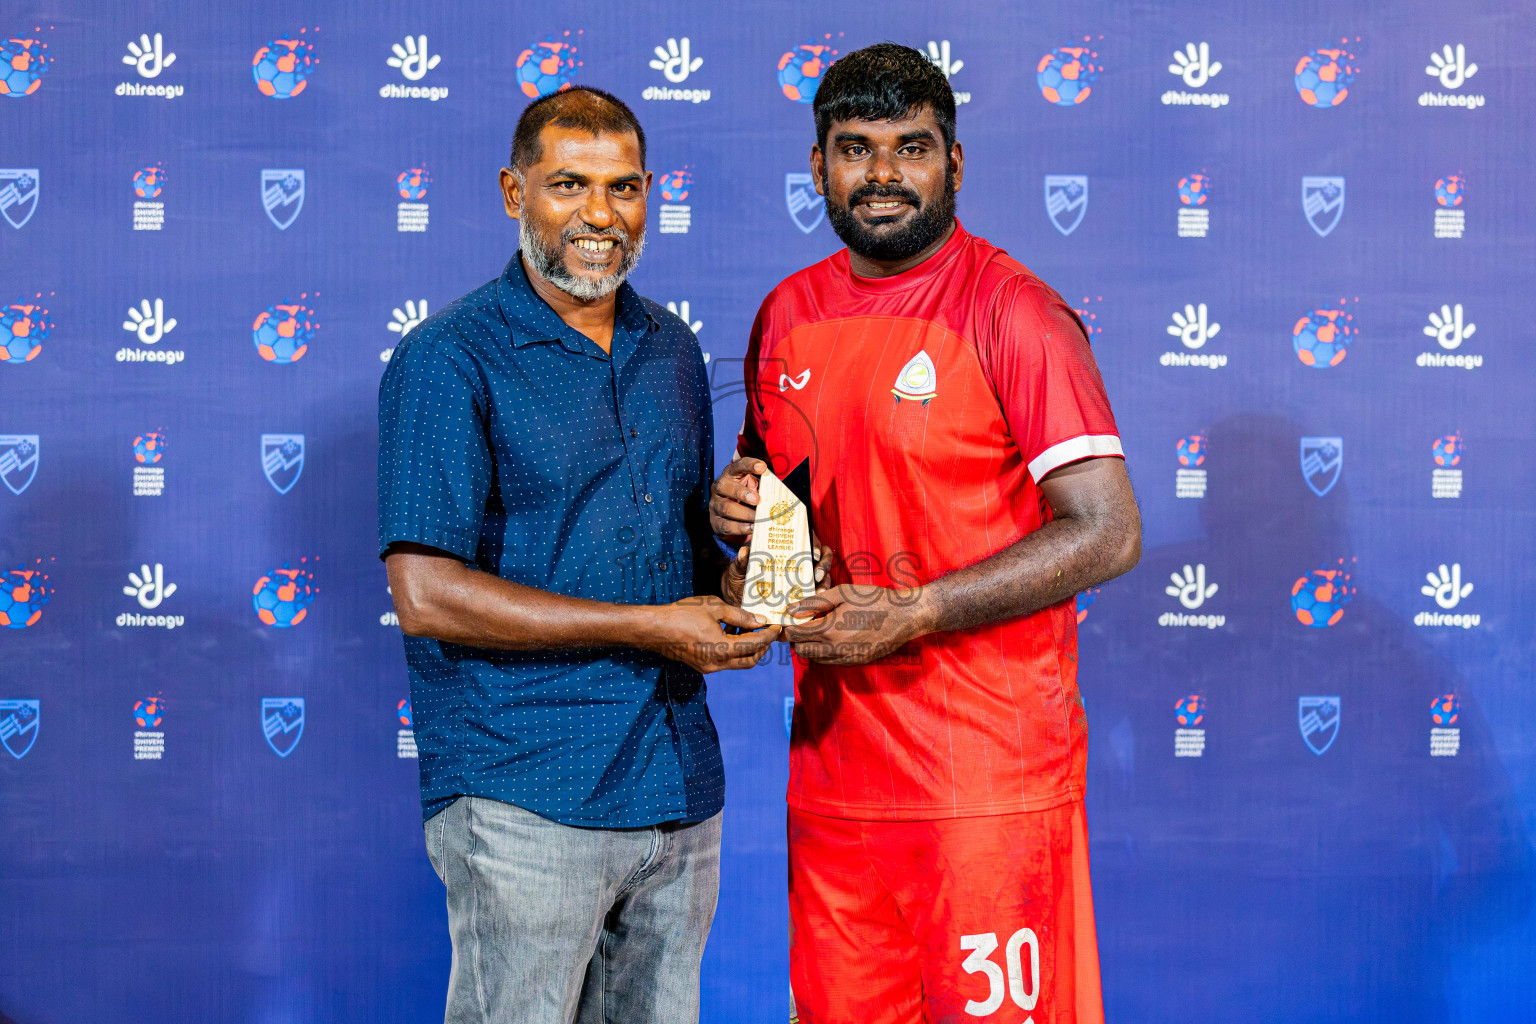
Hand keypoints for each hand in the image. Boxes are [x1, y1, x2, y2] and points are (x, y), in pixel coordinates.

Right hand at [638, 595, 779, 672]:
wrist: (655, 629)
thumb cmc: (682, 614)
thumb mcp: (714, 607)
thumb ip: (740, 616)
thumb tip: (760, 621)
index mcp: (722, 649)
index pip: (756, 645)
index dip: (769, 635)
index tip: (777, 626)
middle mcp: (717, 664)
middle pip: (751, 660)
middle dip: (763, 647)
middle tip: (767, 631)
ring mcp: (709, 668)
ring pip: (738, 663)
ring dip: (748, 648)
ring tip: (748, 628)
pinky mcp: (702, 666)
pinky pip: (725, 661)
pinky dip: (734, 650)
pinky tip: (731, 633)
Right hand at [709, 456, 764, 545]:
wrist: (731, 518)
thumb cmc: (747, 498)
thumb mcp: (754, 488)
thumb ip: (761, 487)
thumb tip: (774, 491)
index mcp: (730, 475)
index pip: (737, 466)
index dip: (748, 465)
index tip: (762, 467)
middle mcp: (719, 488)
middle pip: (724, 487)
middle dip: (741, 493)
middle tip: (757, 500)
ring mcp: (715, 505)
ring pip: (726, 508)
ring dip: (744, 513)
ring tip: (759, 518)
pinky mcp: (715, 522)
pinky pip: (725, 525)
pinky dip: (740, 528)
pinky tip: (752, 527)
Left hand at [721, 537, 835, 605]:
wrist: (739, 598)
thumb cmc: (741, 577)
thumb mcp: (739, 569)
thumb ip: (741, 562)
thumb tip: (744, 551)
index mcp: (786, 547)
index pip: (808, 539)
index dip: (815, 545)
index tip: (812, 554)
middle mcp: (799, 559)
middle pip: (822, 556)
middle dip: (823, 565)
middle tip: (817, 576)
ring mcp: (804, 576)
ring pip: (823, 575)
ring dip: (824, 583)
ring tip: (820, 593)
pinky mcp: (804, 593)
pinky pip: (817, 594)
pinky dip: (818, 599)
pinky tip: (815, 606)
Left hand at [782, 585, 930, 665]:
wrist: (905, 617)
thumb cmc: (874, 600)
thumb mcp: (843, 593)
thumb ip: (814, 602)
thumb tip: (791, 609)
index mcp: (829, 630)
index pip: (795, 634)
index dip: (786, 627)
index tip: (786, 620)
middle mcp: (834, 649)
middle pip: (800, 650)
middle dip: (796, 637)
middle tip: (802, 623)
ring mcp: (845, 658)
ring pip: (814, 658)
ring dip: (810, 645)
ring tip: (818, 628)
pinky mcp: (855, 662)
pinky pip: (830, 661)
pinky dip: (824, 652)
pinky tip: (833, 636)